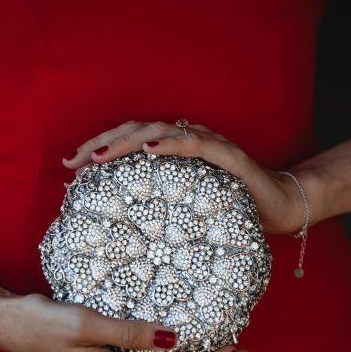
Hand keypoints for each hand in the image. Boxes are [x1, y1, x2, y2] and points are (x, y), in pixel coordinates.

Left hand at [62, 120, 312, 234]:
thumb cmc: (231, 209)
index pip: (130, 141)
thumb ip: (159, 204)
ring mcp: (208, 143)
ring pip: (160, 131)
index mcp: (174, 151)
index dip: (99, 148)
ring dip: (126, 142)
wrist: (279, 208)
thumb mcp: (185, 208)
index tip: (71, 167)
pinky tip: (149, 151)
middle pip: (136, 130)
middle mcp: (187, 139)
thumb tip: (120, 220)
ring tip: (99, 156)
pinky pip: (196, 143)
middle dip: (101, 143)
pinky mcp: (228, 155)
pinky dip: (171, 144)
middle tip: (73, 162)